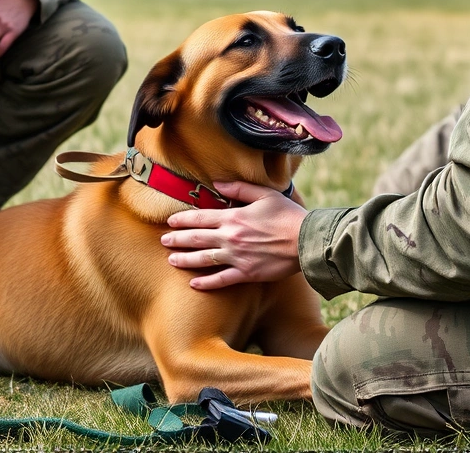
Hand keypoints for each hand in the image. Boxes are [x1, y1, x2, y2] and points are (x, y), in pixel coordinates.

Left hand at [160, 181, 306, 289]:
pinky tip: (193, 284)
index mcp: (234, 217)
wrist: (307, 241)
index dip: (183, 220)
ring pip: (204, 260)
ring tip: (171, 260)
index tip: (170, 222)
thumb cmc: (288, 215)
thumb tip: (217, 184)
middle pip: (197, 239)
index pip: (201, 217)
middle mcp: (231, 237)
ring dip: (185, 260)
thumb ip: (239, 188)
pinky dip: (206, 283)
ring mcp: (238, 257)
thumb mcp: (265, 194)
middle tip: (163, 241)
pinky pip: (221, 280)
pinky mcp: (247, 273)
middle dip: (177, 239)